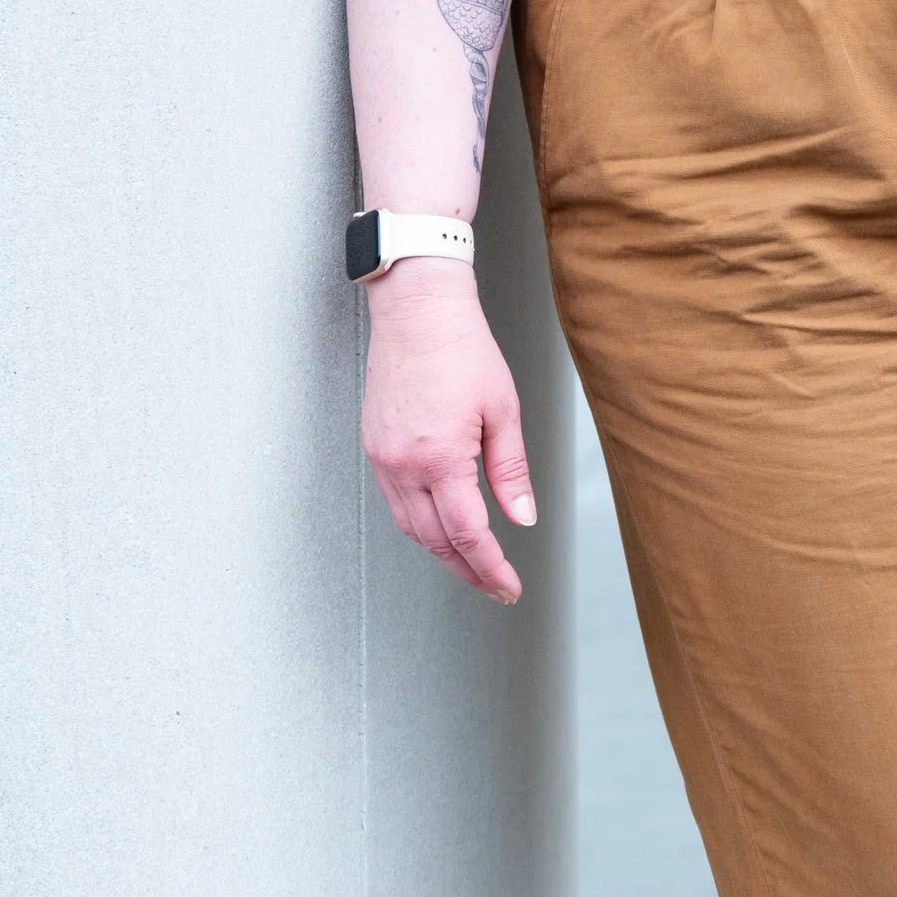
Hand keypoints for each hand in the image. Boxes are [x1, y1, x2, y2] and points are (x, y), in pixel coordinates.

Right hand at [360, 258, 535, 602]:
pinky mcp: (374, 447)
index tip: (508, 586)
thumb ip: (510, 470)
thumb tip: (522, 517)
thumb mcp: (503, 410)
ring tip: (473, 563)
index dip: (490, 567)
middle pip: (435, 539)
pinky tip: (442, 525)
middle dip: (467, 569)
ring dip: (442, 551)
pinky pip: (395, 503)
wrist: (417, 311)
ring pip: (411, 527)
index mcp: (439, 457)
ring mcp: (382, 458)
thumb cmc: (461, 348)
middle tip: (496, 585)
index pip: (468, 533)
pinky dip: (421, 523)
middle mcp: (402, 464)